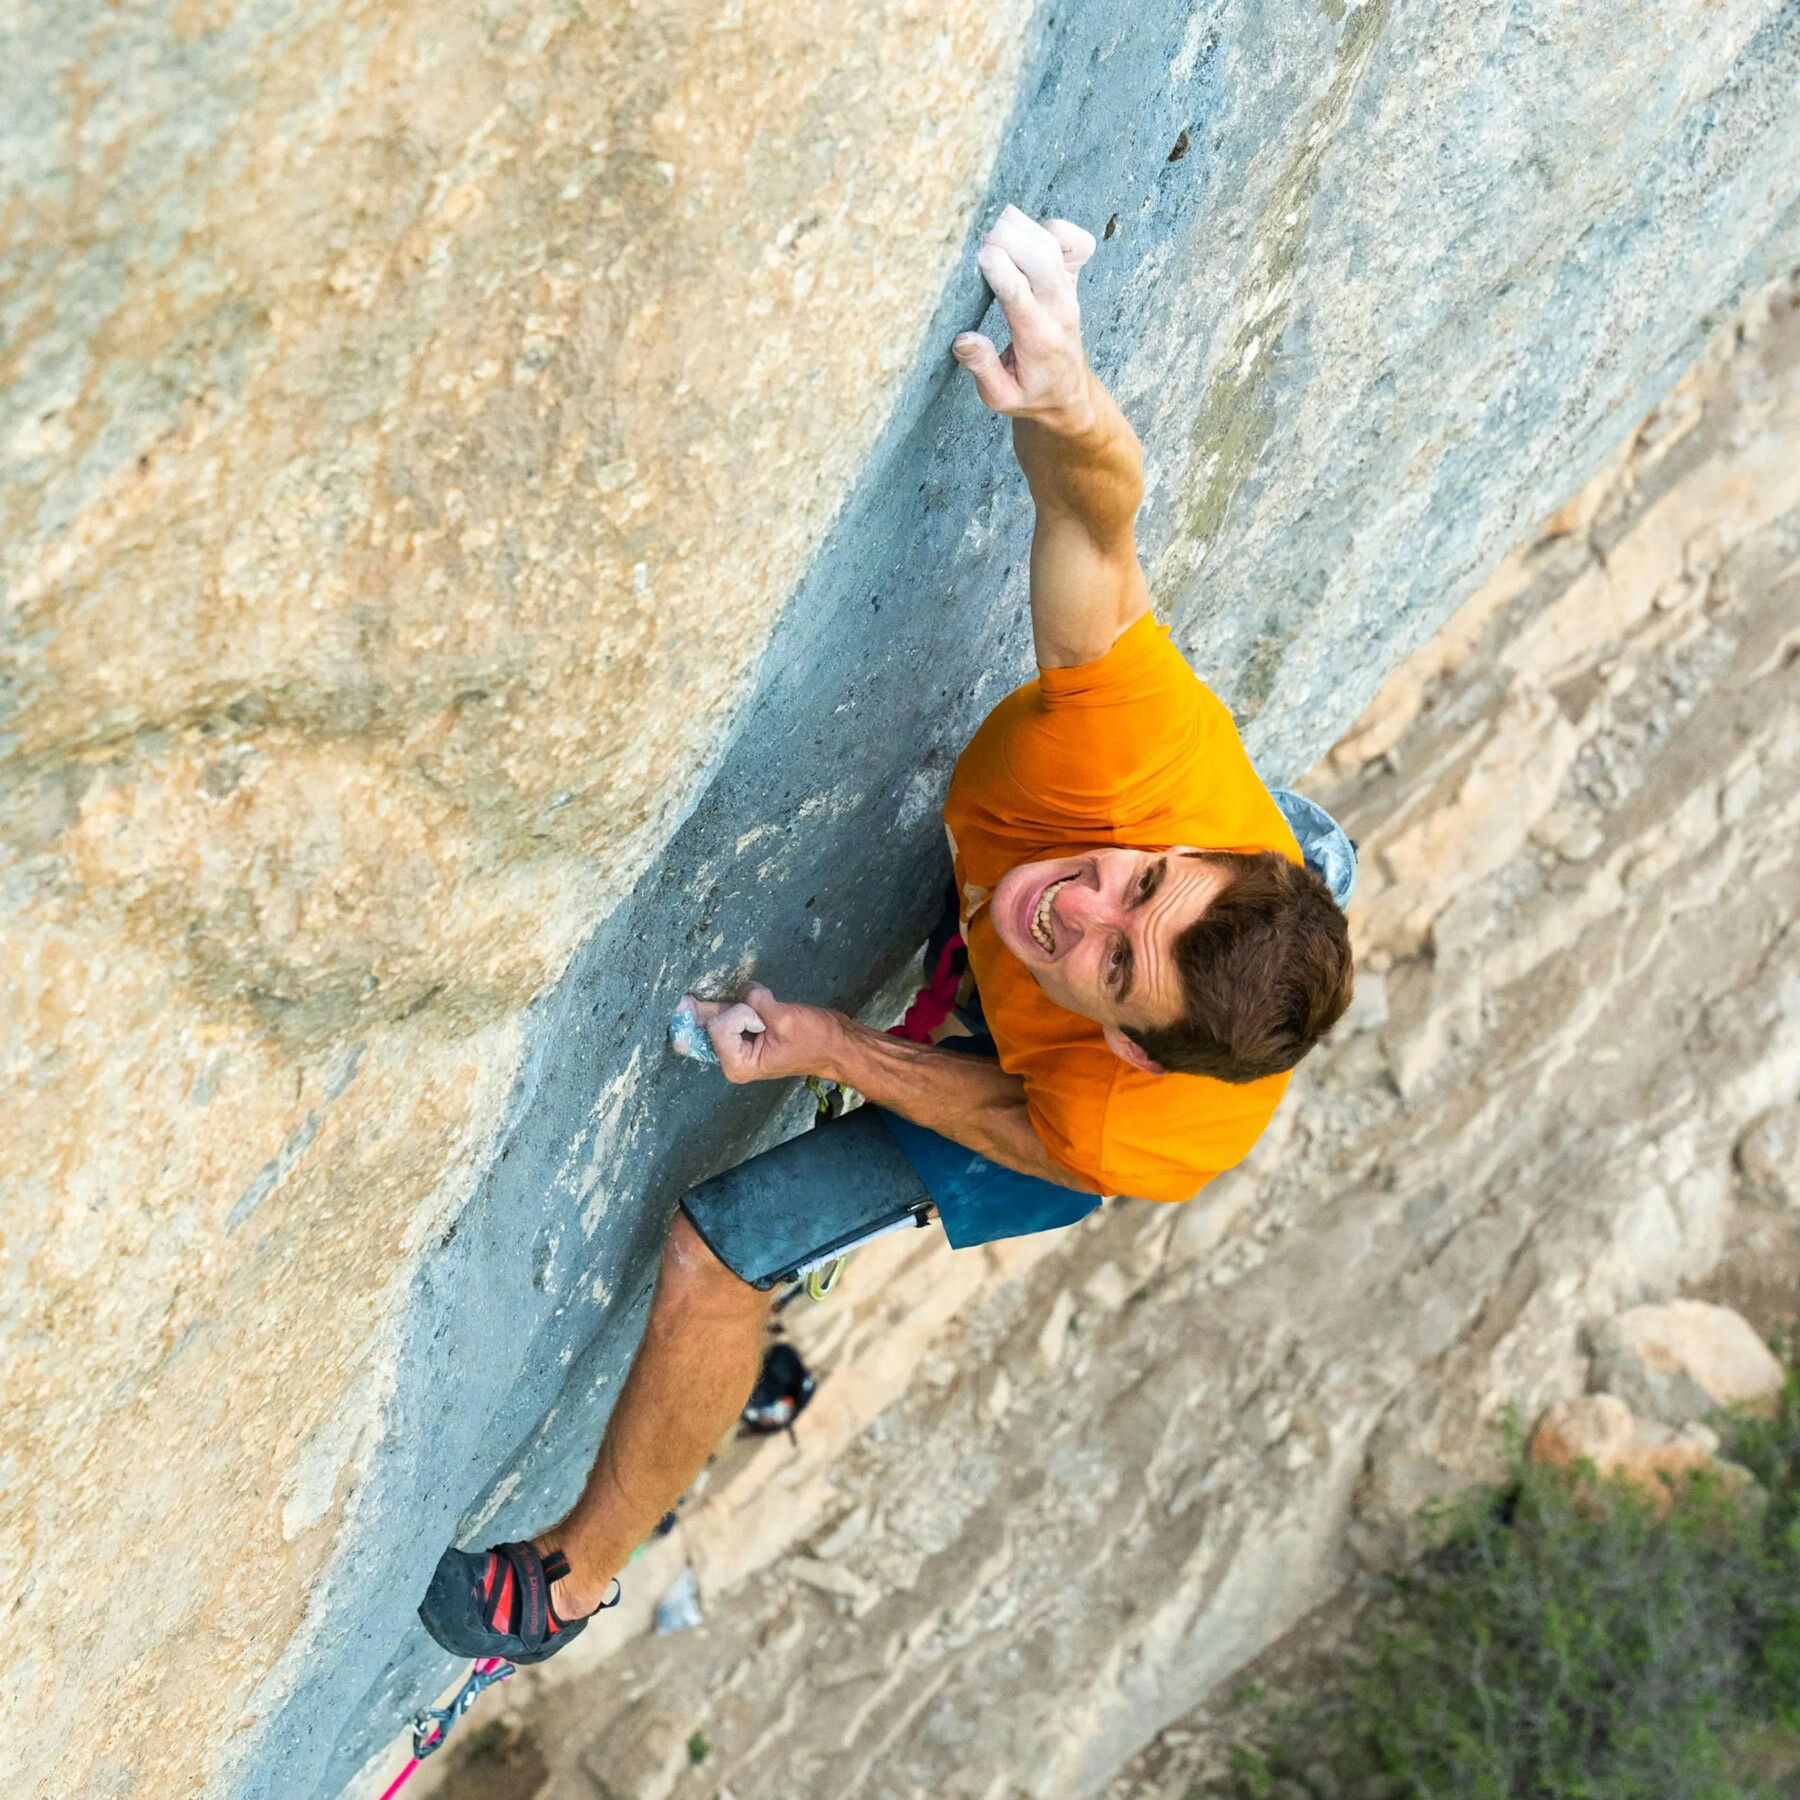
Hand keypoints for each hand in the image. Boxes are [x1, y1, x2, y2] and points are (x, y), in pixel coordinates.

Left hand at [682, 983, 842, 1084]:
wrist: (837, 1046)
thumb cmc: (815, 1040)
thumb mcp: (783, 1018)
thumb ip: (755, 1000)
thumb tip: (742, 987)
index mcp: (739, 1064)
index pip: (717, 1026)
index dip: (740, 1014)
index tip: (763, 1020)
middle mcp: (733, 1059)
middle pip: (707, 1024)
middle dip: (707, 1007)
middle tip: (689, 997)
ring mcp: (738, 1048)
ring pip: (716, 1017)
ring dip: (725, 1004)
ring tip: (739, 1004)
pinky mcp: (747, 1036)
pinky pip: (729, 1015)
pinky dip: (735, 1005)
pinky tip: (749, 1004)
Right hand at [953, 205, 1096, 426]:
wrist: (1069, 394)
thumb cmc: (1030, 394)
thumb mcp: (1000, 397)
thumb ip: (982, 368)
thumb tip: (963, 339)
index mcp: (1038, 338)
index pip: (1018, 292)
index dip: (998, 267)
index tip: (977, 257)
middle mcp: (1059, 309)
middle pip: (1039, 257)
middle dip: (1007, 240)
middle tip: (980, 243)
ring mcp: (1070, 291)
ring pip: (1052, 242)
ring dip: (1022, 228)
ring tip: (993, 231)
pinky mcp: (1074, 279)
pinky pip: (1074, 241)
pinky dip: (1051, 228)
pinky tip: (1027, 236)